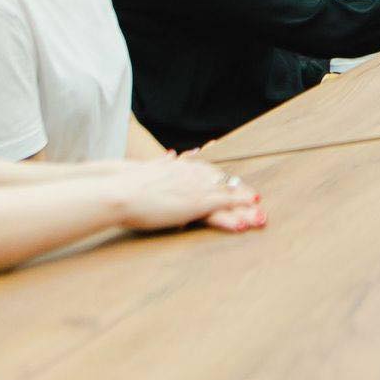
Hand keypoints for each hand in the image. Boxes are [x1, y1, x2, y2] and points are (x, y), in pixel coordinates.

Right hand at [108, 159, 265, 232]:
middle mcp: (194, 175)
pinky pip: (218, 211)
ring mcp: (196, 189)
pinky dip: (232, 218)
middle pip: (226, 185)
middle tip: (258, 206)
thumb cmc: (127, 182)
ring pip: (227, 199)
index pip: (214, 174)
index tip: (241, 191)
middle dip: (243, 196)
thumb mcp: (151, 166)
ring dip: (244, 210)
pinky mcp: (192, 204)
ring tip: (261, 219)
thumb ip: (164, 162)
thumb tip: (171, 154)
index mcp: (185, 167)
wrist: (118, 189)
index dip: (229, 184)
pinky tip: (244, 225)